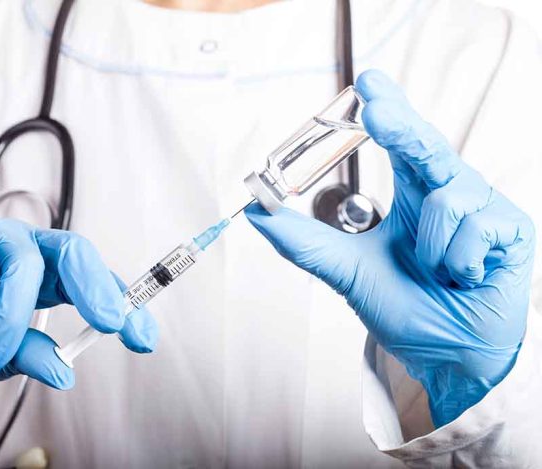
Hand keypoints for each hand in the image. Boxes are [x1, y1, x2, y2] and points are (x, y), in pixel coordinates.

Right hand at [0, 209, 157, 394]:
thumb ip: (29, 356)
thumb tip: (64, 374)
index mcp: (45, 279)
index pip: (93, 283)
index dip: (123, 306)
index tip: (143, 339)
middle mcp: (23, 252)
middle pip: (74, 251)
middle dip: (97, 287)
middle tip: (110, 322)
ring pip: (24, 258)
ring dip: (15, 310)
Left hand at [245, 70, 534, 426]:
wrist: (443, 356)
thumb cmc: (403, 308)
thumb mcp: (345, 270)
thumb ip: (304, 241)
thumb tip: (256, 213)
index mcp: (413, 195)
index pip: (400, 143)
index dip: (389, 110)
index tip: (367, 83)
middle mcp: (448, 193)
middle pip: (428, 145)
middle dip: (403, 126)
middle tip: (377, 108)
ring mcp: (484, 210)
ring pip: (448, 195)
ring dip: (428, 245)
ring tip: (433, 270)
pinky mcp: (513, 231)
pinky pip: (475, 228)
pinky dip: (457, 261)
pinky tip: (462, 278)